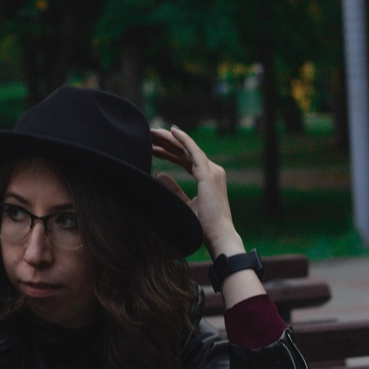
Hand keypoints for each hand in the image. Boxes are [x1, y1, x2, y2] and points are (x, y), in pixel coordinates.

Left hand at [151, 126, 241, 257]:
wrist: (218, 237)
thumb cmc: (202, 226)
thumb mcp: (183, 204)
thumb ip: (173, 189)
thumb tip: (159, 174)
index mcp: (206, 178)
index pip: (184, 159)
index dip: (168, 151)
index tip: (153, 146)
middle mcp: (212, 171)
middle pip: (185, 151)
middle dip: (167, 142)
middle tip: (150, 134)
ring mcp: (212, 171)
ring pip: (187, 149)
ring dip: (170, 139)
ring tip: (153, 131)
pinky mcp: (209, 174)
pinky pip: (194, 152)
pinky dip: (184, 140)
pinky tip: (172, 131)